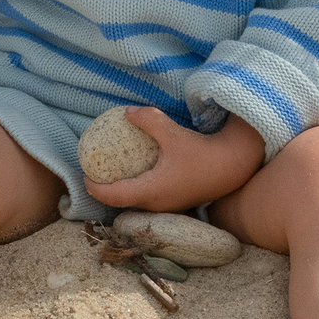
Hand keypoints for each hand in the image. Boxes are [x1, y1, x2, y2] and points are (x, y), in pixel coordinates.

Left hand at [84, 106, 264, 211]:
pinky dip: (141, 188)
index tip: (84, 174)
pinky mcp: (179, 202)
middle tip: (100, 170)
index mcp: (149, 191)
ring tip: (120, 171)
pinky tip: (147, 171)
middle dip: (107, 190)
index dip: (94, 187)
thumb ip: (149, 121)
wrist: (233, 166)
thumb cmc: (202, 153)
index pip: (111, 196)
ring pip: (138, 201)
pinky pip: (152, 198)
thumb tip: (127, 112)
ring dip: (125, 190)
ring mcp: (169, 206)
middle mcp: (156, 204)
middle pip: (122, 202)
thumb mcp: (173, 133)